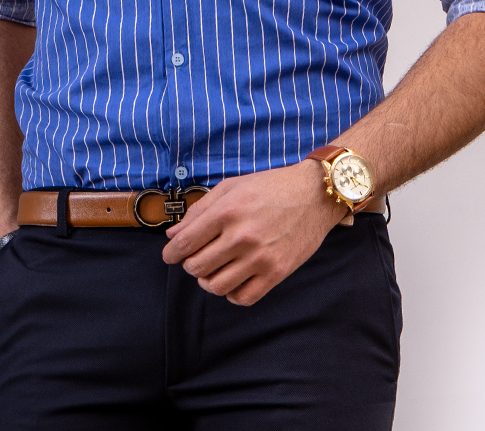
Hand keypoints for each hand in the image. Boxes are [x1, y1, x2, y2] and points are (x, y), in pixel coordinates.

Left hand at [161, 161, 347, 305]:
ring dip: (208, 280)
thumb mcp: (231, 187)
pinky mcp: (277, 272)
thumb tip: (173, 235)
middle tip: (197, 257)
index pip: (184, 244)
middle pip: (197, 267)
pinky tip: (234, 279)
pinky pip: (243, 298)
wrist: (314, 194)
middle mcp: (241, 236)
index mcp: (226, 211)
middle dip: (190, 264)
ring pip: (216, 286)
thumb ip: (200, 211)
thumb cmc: (270, 187)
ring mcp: (260, 257)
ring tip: (214, 269)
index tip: (169, 256)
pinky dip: (232, 294)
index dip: (171, 253)